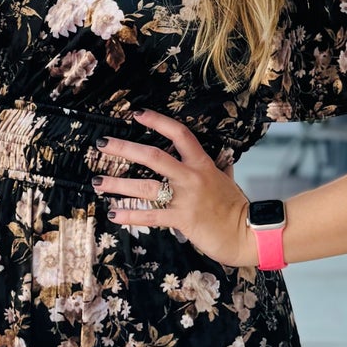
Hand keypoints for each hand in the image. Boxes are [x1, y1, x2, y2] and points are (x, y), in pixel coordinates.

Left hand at [94, 108, 255, 269]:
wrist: (248, 233)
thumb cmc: (236, 208)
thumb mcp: (226, 180)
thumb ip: (217, 169)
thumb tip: (217, 163)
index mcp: (202, 164)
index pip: (179, 134)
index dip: (157, 121)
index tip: (136, 114)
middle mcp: (191, 177)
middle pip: (152, 156)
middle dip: (124, 149)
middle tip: (102, 144)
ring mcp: (186, 198)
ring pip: (145, 187)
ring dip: (117, 184)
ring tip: (97, 182)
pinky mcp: (182, 219)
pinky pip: (150, 216)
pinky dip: (130, 215)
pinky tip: (114, 213)